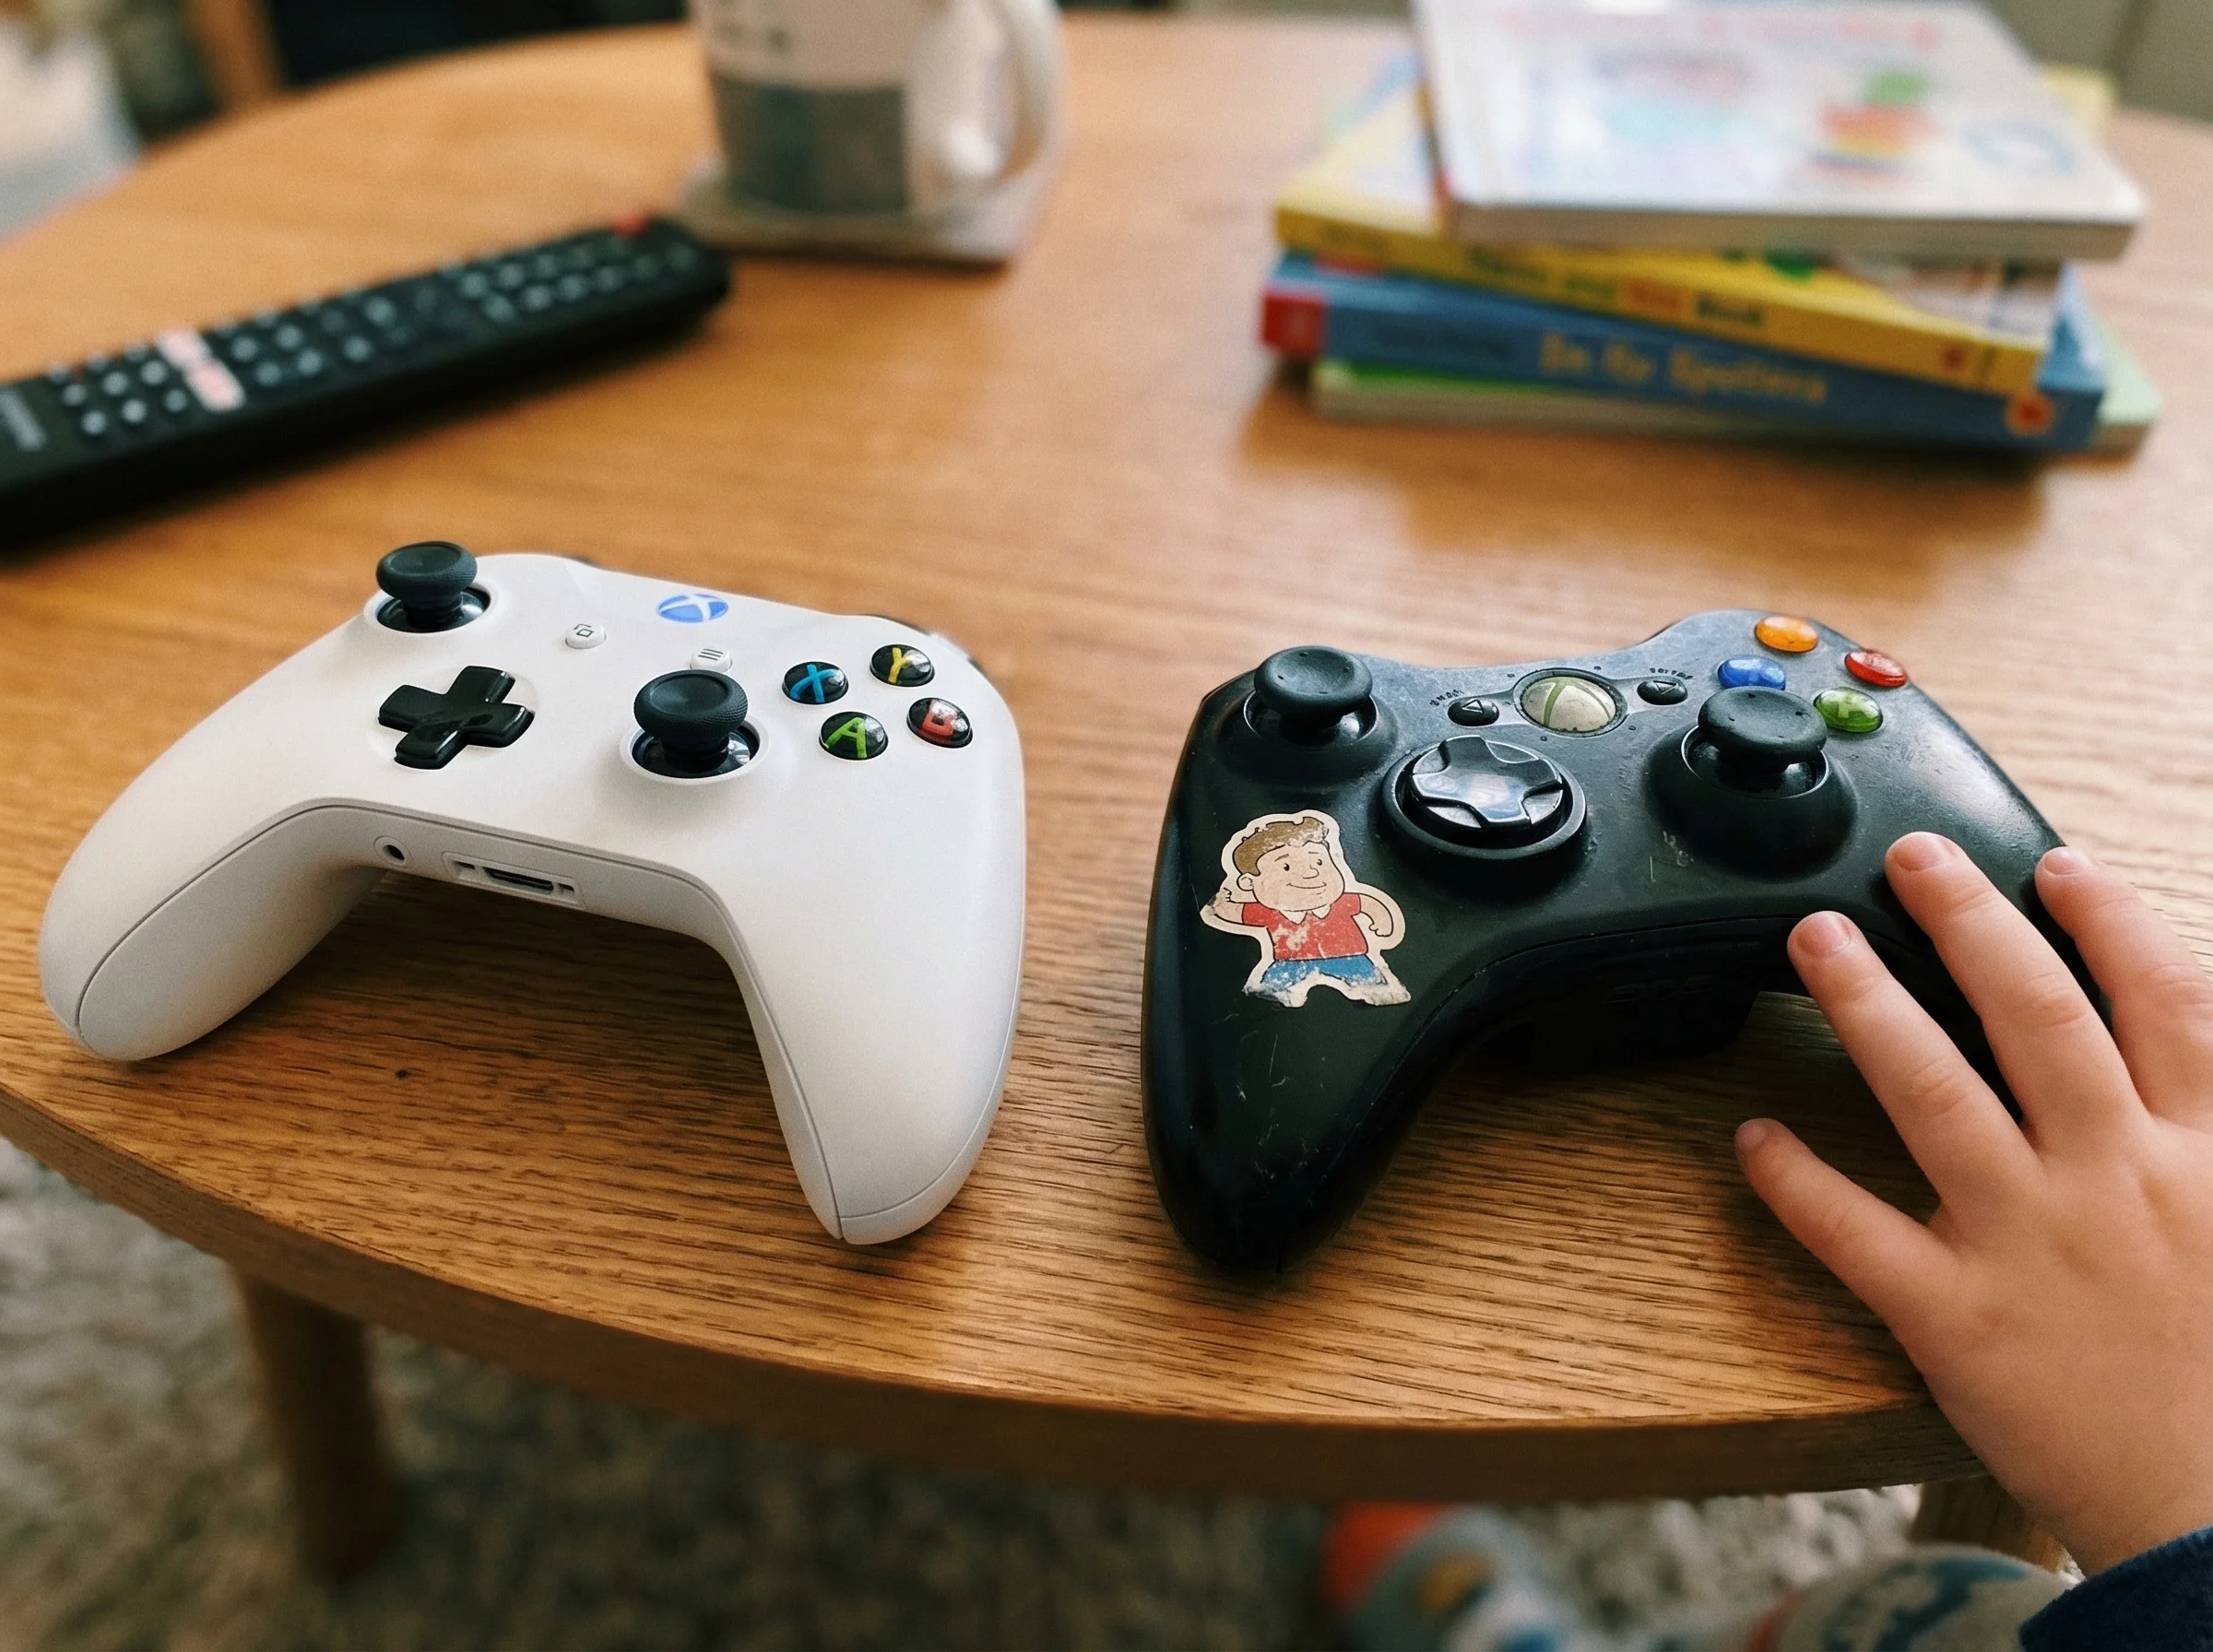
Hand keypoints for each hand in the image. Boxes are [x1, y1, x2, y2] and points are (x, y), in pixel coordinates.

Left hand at [1737, 832, 2212, 1573]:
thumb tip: (2184, 1043)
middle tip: (1908, 855)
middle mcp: (2118, 1180)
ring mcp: (2032, 1246)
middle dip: (1967, 920)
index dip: (2108, 921)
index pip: (2163, 1003)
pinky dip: (1796, 1182)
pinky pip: (1857, 1235)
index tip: (2053, 865)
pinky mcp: (1961, 1322)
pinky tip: (1752, 1138)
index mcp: (2206, 1155)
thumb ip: (2209, 1127)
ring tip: (1812, 940)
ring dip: (1865, 1004)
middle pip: (2035, 1015)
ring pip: (1934, 1093)